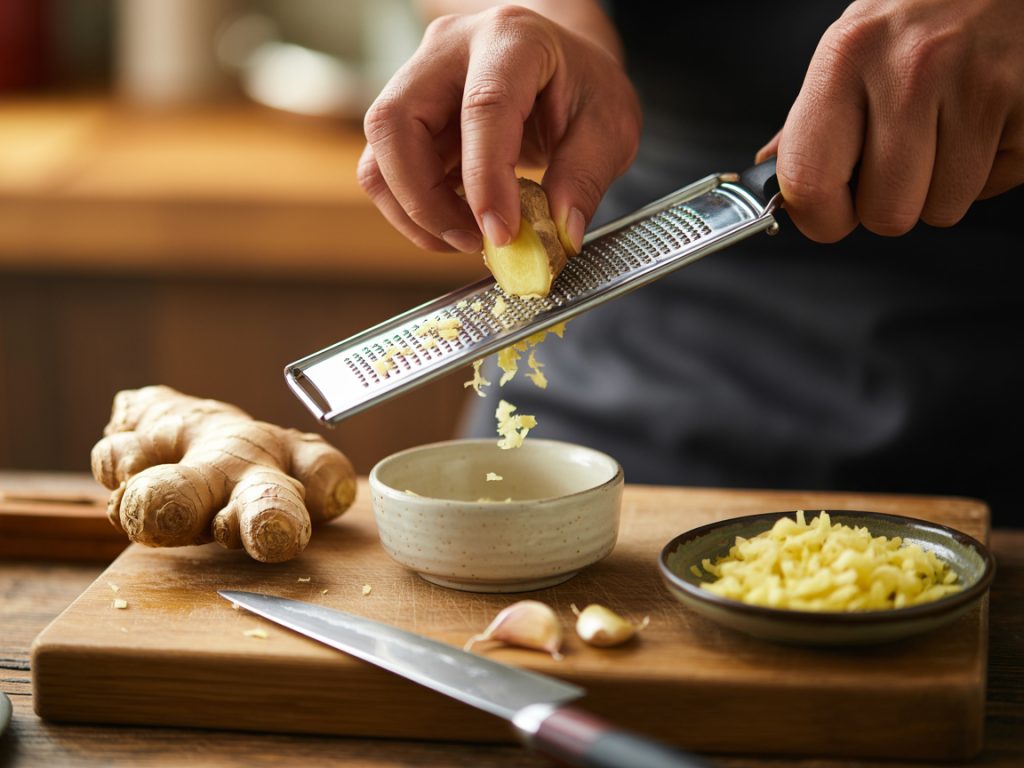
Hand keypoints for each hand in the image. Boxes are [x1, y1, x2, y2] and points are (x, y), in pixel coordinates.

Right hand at [358, 5, 641, 253]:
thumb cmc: (583, 86)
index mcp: (511, 38)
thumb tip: (560, 233)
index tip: (501, 233)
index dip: (486, 179)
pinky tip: (453, 224)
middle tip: (473, 240)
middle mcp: (448, 50)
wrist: (557, 62)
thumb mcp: (610, 125)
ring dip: (413, 211)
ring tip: (466, 238)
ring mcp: (417, 81)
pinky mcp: (406, 117)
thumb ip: (586, 177)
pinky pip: (384, 170)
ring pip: (379, 152)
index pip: (483, 108)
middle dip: (424, 200)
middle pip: (395, 123)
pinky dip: (412, 210)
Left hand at [758, 0, 1023, 242]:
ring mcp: (979, 85)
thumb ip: (813, 116)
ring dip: (944, 185)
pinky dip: (990, 166)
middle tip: (904, 159)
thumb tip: (772, 171)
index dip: (820, 219)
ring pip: (942, 209)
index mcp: (847, 56)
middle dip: (893, 203)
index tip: (831, 216)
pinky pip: (995, 186)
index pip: (810, 181)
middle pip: (885, 214)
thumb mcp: (856, 45)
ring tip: (952, 125)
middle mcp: (911, 68)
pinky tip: (987, 120)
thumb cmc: (930, 10)